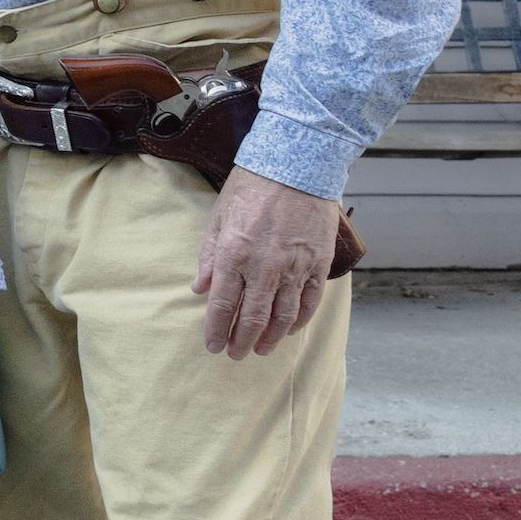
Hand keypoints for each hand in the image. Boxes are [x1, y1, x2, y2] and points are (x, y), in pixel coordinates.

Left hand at [195, 168, 340, 359]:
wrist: (298, 164)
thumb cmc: (252, 187)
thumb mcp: (218, 218)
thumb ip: (210, 257)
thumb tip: (200, 289)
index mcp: (234, 255)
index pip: (223, 305)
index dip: (216, 330)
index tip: (213, 346)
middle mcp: (265, 266)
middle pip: (252, 317)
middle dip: (241, 341)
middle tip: (235, 355)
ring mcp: (295, 266)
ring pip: (283, 315)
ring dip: (270, 337)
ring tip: (260, 349)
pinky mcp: (319, 263)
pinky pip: (310, 301)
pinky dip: (300, 320)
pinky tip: (290, 330)